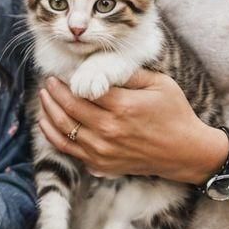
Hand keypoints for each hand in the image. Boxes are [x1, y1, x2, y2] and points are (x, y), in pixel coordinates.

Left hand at [38, 70, 227, 183]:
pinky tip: (46, 121)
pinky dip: (52, 134)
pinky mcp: (101, 164)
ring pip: (63, 129)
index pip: (84, 89)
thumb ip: (129, 73)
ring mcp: (102, 151)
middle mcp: (109, 130)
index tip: (61, 72)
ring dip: (49, 111)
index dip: (68, 79)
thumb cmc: (175, 114)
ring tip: (44, 97)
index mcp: (122, 107)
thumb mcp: (159, 84)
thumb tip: (102, 64)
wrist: (185, 152)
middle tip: (48, 81)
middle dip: (54, 92)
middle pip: (69, 107)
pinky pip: (67, 149)